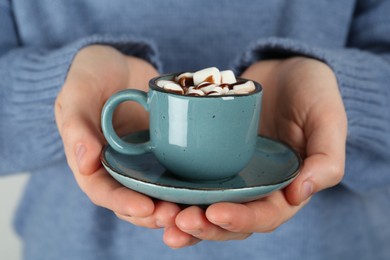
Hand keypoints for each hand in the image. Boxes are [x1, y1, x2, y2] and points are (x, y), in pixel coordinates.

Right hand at [55, 45, 182, 228]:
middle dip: (155, 213)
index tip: (145, 208)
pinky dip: (189, 182)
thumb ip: (77, 126)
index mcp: (91, 161)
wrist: (119, 62)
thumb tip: (85, 163)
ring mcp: (143, 159)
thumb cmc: (91, 74)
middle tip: (177, 216)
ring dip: (175, 204)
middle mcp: (119, 166)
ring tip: (195, 209)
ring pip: (158, 191)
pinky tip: (207, 187)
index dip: (123, 204)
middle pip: (135, 200)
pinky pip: (177, 169)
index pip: (104, 192)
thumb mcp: (77, 93)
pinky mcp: (164, 149)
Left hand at [162, 57, 346, 247]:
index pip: (264, 215)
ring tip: (159, 218)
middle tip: (178, 223)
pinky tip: (153, 192)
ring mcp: (232, 173)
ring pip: (206, 205)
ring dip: (183, 216)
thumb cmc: (313, 93)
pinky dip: (175, 189)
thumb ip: (326, 157)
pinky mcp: (212, 156)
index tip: (215, 213)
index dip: (241, 220)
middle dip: (204, 226)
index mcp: (285, 188)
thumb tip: (300, 194)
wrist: (285, 70)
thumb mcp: (328, 119)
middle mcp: (255, 187)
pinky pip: (192, 177)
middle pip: (229, 219)